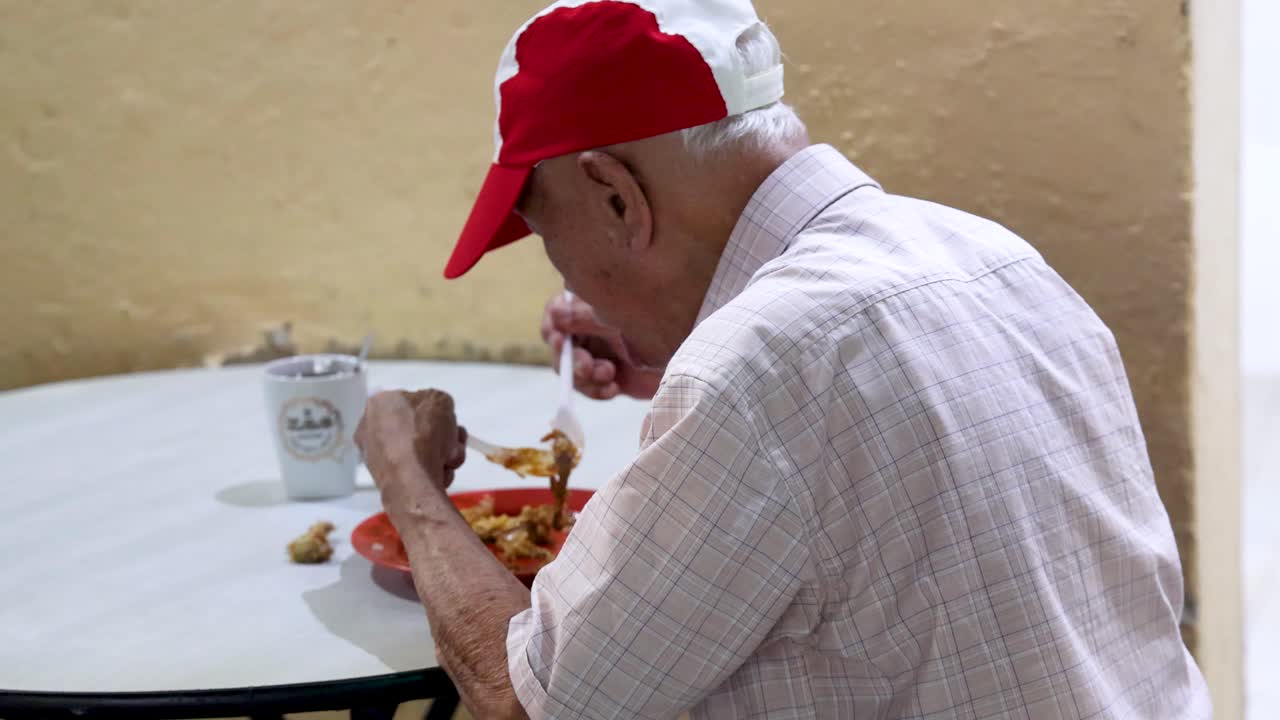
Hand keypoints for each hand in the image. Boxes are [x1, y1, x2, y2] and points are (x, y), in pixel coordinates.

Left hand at [355, 390, 466, 511]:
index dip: (432, 410)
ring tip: (449, 460)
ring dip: (441, 455)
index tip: (445, 419)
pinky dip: (432, 472)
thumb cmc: (422, 435)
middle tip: (453, 440)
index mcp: (378, 403)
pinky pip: (416, 471)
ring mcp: (376, 456)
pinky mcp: (386, 479)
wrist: (413, 479)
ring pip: (420, 451)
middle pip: (417, 429)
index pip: (409, 401)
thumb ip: (439, 401)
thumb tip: (439, 413)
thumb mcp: (441, 400)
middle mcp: (370, 428)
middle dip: (441, 436)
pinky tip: (440, 474)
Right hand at [540, 293, 662, 399]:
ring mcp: (597, 354)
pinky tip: (612, 388)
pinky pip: (590, 388)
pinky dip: (597, 391)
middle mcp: (589, 330)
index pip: (556, 312)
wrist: (689, 353)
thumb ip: (586, 317)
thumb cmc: (658, 323)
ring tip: (608, 375)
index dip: (552, 327)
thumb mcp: (619, 318)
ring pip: (572, 371)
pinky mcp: (608, 377)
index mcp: (589, 306)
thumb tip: (556, 315)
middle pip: (560, 346)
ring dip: (585, 377)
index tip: (560, 339)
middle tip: (587, 366)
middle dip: (571, 359)